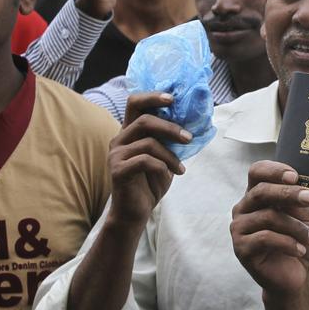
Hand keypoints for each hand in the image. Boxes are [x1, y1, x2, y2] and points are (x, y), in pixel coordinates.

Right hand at [107, 92, 190, 227]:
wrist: (135, 212)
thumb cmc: (150, 183)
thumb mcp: (165, 157)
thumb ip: (170, 140)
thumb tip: (192, 123)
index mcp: (130, 132)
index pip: (135, 103)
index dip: (152, 97)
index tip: (173, 98)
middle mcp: (120, 139)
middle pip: (144, 120)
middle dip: (170, 127)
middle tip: (188, 138)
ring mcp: (116, 154)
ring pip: (148, 142)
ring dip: (170, 154)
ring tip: (180, 168)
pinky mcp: (117, 170)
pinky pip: (145, 160)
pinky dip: (162, 167)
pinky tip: (171, 175)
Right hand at [231, 161, 308, 300]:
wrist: (296, 275)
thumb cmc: (299, 240)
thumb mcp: (306, 215)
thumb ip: (301, 197)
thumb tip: (303, 184)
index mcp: (257, 195)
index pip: (257, 172)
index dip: (274, 170)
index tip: (294, 176)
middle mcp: (244, 208)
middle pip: (261, 191)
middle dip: (288, 193)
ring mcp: (239, 228)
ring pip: (267, 217)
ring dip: (296, 227)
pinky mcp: (240, 248)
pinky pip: (265, 238)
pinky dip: (288, 243)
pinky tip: (300, 250)